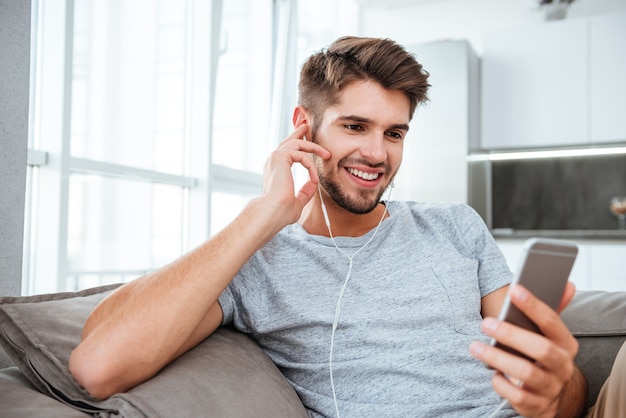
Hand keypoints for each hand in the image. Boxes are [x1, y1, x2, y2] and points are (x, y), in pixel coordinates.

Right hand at [262, 125, 330, 224]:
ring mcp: (275, 158)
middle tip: (308, 125)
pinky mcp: (280, 157)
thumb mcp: (298, 201)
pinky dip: (311, 166)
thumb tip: (314, 183)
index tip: (307, 141)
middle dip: (299, 132)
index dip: (298, 146)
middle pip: (288, 140)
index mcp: (274, 170)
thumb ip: (305, 191)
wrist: (272, 212)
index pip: (286, 153)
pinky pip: (301, 155)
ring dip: (313, 147)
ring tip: (327, 153)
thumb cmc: (281, 212)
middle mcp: (273, 161)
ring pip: (296, 143)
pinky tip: (315, 178)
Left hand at [470, 282, 578, 417]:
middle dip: (511, 334)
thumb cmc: (540, 355)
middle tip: (485, 323)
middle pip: (541, 349)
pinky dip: (501, 384)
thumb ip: (552, 311)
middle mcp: (562, 366)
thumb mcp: (547, 335)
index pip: (552, 322)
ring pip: (526, 372)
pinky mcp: (536, 405)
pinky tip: (491, 374)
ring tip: (475, 347)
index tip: (514, 290)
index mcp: (565, 344)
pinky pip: (517, 395)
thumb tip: (568, 284)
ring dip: (497, 358)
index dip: (534, 306)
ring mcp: (550, 387)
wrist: (548, 395)